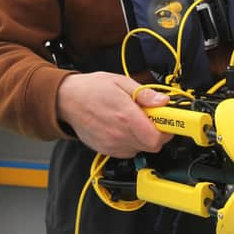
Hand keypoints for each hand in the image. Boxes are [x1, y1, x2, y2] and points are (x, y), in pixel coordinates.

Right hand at [57, 72, 172, 157]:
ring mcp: (112, 144)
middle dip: (156, 133)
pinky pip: (128, 152)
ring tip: (134, 122)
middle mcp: (119, 134)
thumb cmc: (91, 89)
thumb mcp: (121, 82)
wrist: (66, 100)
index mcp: (126, 116)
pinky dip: (131, 143)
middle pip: (152, 146)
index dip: (166, 131)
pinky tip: (124, 129)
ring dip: (143, 138)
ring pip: (141, 149)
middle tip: (151, 119)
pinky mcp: (106, 150)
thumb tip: (163, 101)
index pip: (157, 138)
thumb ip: (145, 94)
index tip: (167, 121)